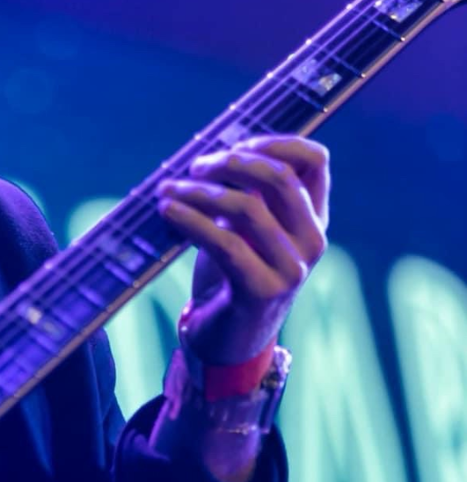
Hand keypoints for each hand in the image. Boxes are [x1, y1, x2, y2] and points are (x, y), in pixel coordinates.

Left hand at [154, 136, 329, 363]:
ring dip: (198, 192)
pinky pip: (225, 243)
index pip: (315, 160)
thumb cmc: (230, 273)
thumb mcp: (242, 225)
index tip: (233, 143)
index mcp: (312, 217)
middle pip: (280, 177)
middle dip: (230, 162)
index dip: (274, 141)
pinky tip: (167, 211)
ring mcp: (292, 268)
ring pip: (248, 207)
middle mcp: (312, 240)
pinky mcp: (263, 290)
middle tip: (195, 166)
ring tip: (167, 191)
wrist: (226, 339)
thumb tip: (210, 150)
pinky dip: (191, 220)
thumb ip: (242, 190)